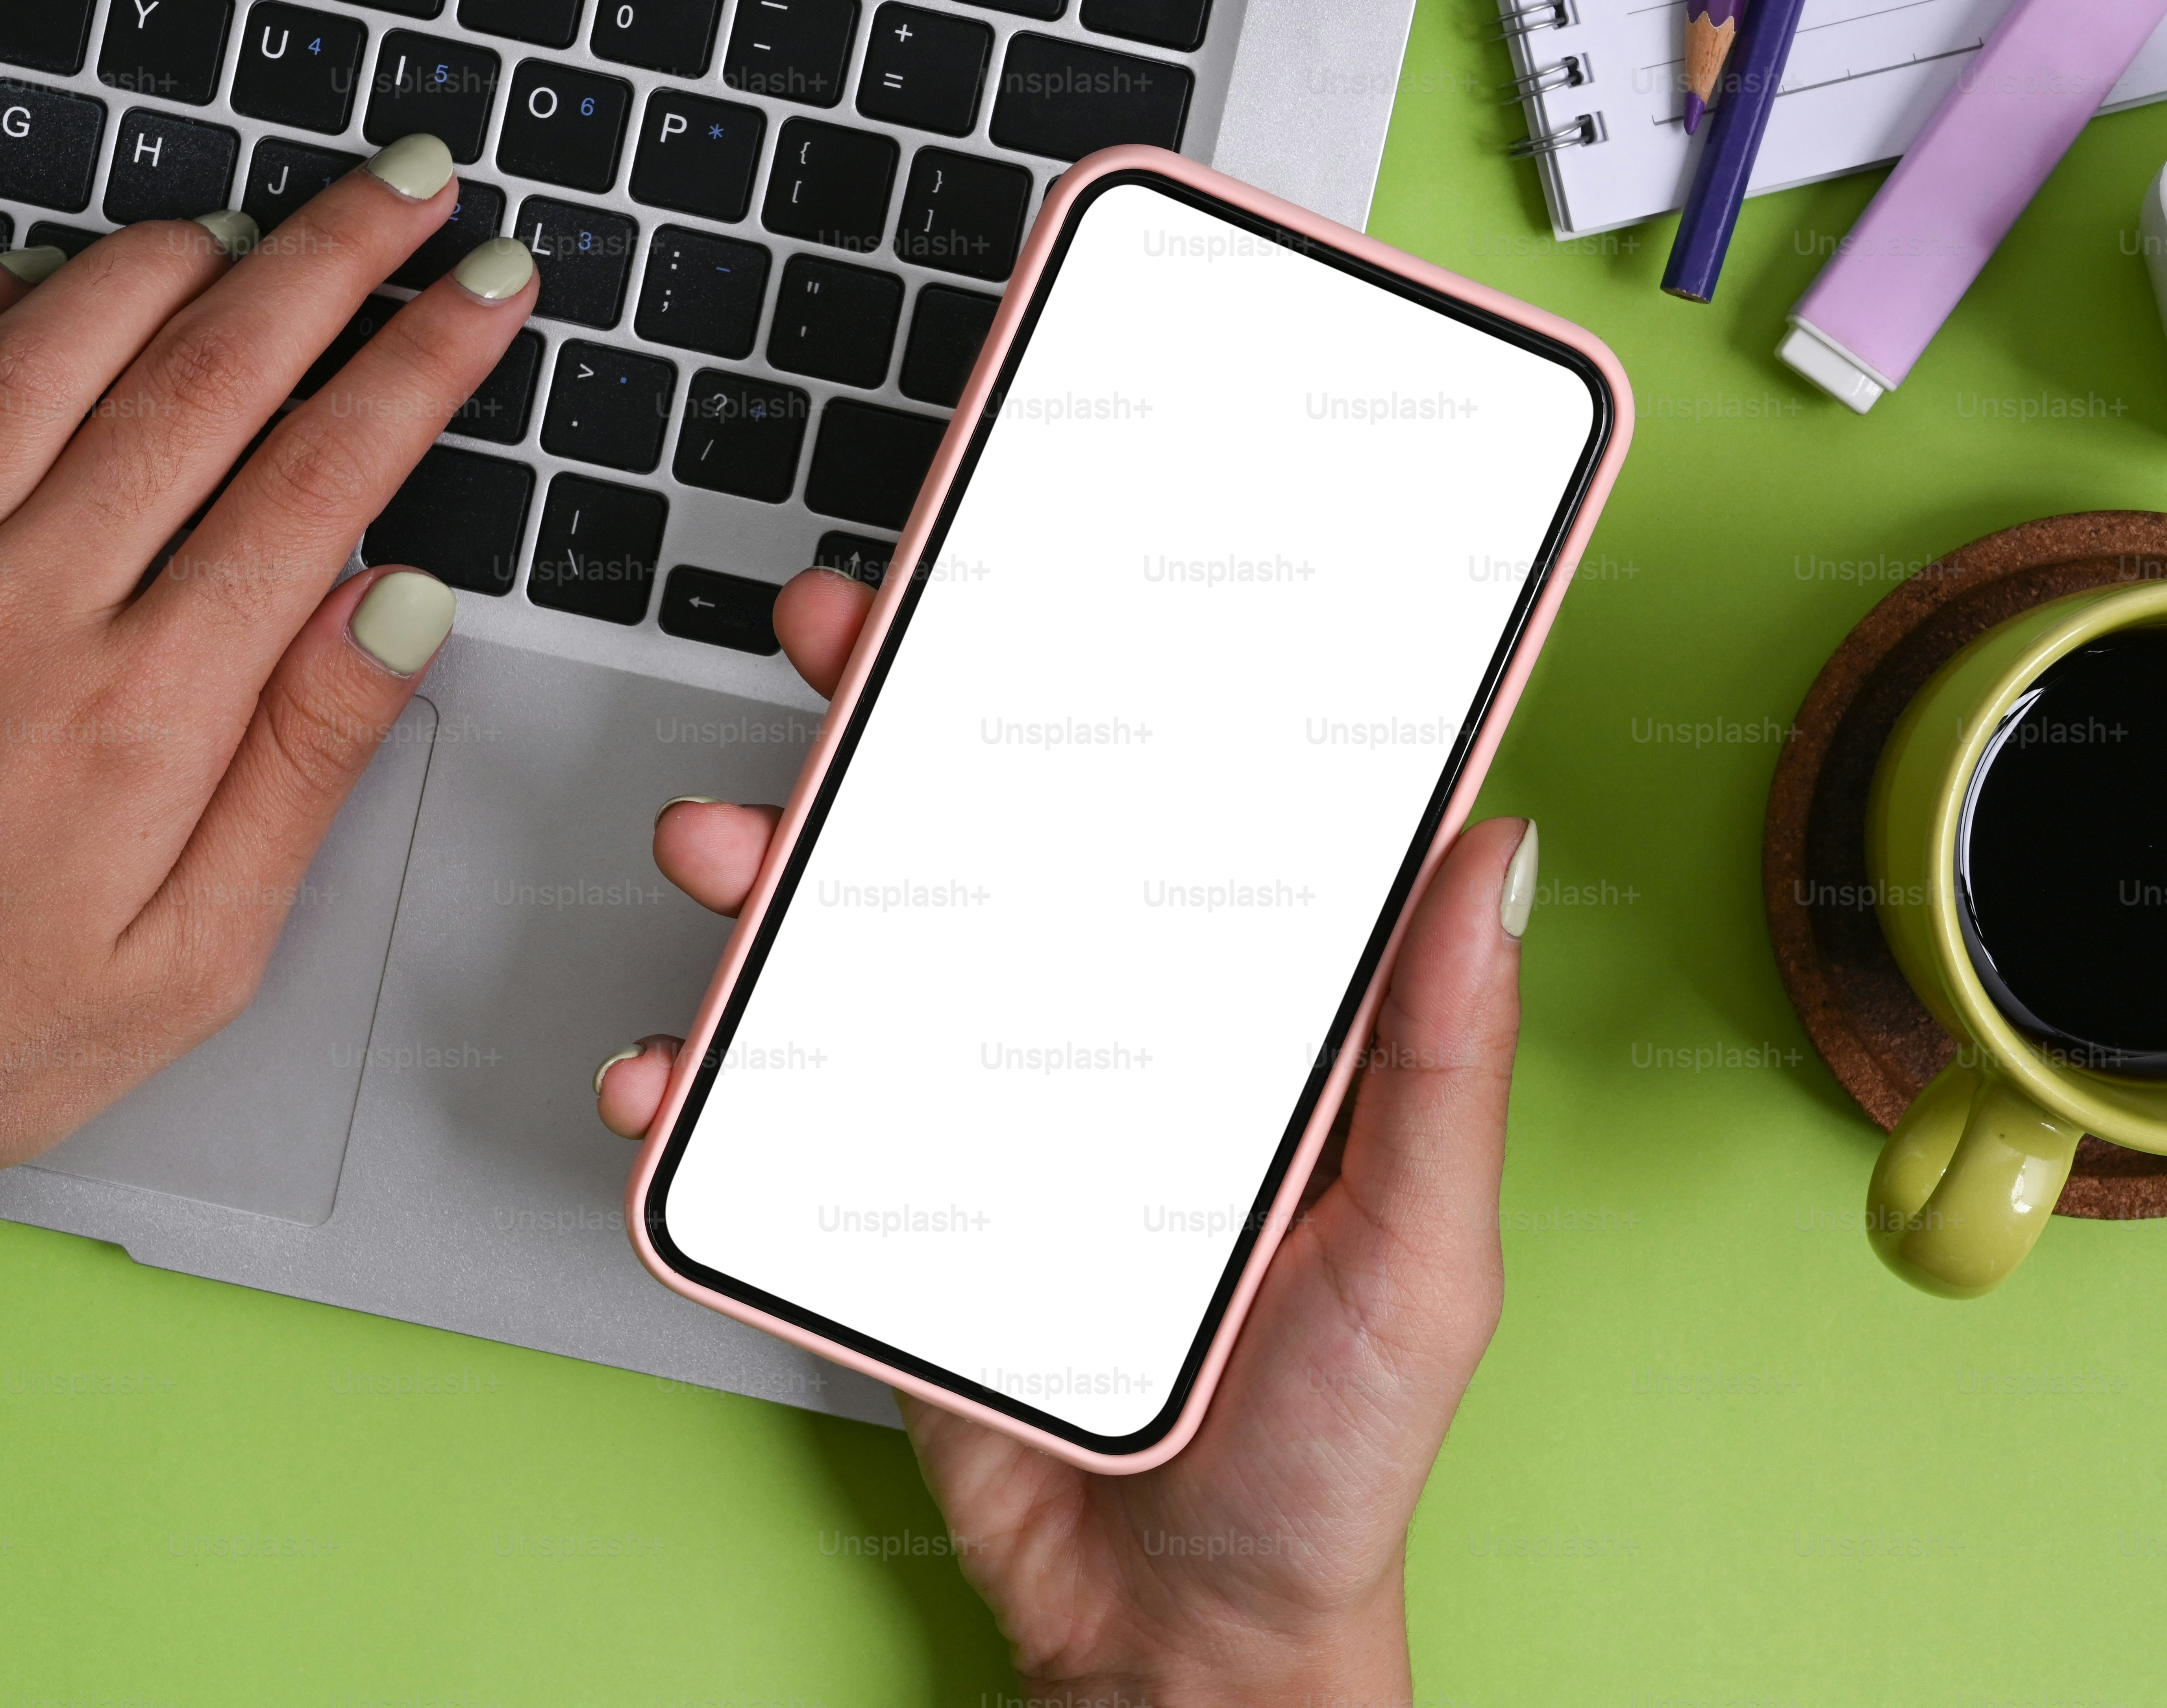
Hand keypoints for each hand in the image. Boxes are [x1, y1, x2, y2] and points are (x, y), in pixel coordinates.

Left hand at [0, 136, 537, 1610]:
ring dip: (167, 255)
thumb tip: (395, 604)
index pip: (321, 476)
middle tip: (410, 186)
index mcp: (136, 716)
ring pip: (46, 342)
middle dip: (335, 257)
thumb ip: (301, 766)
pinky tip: (23, 279)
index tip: (482, 290)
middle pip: (207, 372)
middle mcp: (10, 613)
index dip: (423, 360)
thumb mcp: (194, 959)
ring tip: (249, 222)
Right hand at [599, 570, 1536, 1705]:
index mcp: (1251, 1019)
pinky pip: (784, 1113)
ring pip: (870, 942)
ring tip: (719, 843)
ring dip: (776, 870)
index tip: (1067, 565)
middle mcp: (1118, 1033)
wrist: (1182, 1638)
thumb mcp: (1420, 1251)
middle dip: (907, 717)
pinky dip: (704, 1085)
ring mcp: (994, 1109)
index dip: (1129, 677)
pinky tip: (669, 1071)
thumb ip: (1443, 1061)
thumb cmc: (1334, 1454)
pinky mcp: (898, 1205)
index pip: (1194, 807)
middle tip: (841, 630)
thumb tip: (1497, 851)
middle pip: (1004, 832)